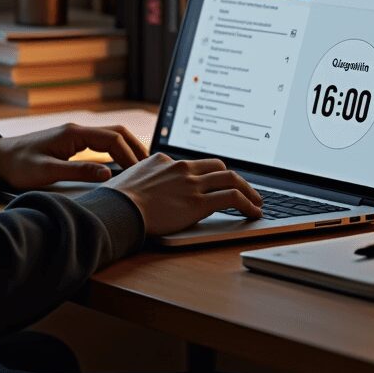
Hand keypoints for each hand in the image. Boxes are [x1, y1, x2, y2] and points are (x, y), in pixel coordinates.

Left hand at [0, 122, 148, 189]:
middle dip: (136, 147)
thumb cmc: (19, 165)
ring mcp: (75, 135)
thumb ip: (78, 172)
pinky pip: (101, 143)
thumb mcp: (47, 172)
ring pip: (110, 136)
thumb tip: (109, 174)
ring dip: (127, 148)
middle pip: (116, 132)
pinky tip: (121, 165)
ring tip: (142, 167)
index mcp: (74, 134)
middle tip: (150, 167)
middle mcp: (77, 130)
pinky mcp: (72, 142)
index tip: (141, 172)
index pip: (112, 139)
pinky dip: (116, 151)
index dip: (130, 155)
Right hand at [103, 153, 262, 235]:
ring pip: (231, 179)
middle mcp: (181, 168)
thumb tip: (140, 189)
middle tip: (244, 190)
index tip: (215, 185)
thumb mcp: (128, 181)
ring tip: (257, 202)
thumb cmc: (116, 201)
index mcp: (163, 160)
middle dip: (234, 178)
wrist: (118, 209)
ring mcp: (191, 183)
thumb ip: (142, 181)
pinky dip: (248, 203)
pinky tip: (253, 212)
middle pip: (218, 167)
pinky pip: (232, 198)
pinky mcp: (199, 202)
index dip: (208, 176)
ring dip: (248, 191)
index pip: (194, 164)